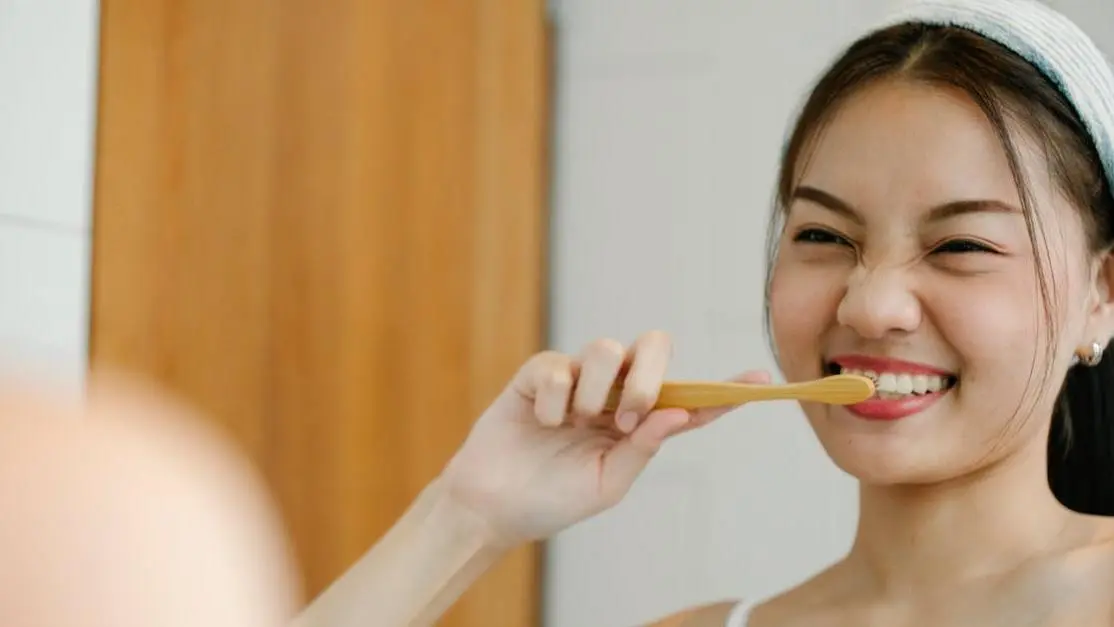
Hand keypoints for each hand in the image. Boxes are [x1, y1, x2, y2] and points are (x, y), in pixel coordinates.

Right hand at [439, 330, 769, 547]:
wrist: (493, 506)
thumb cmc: (552, 499)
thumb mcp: (606, 484)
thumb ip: (643, 448)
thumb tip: (680, 412)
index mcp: (637, 423)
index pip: (688, 400)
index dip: (725, 389)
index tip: (762, 380)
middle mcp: (613, 394)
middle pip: (653, 347)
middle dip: (649, 374)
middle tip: (629, 413)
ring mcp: (577, 379)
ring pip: (607, 348)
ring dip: (598, 389)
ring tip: (578, 421)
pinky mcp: (539, 374)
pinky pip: (559, 365)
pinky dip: (554, 399)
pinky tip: (543, 422)